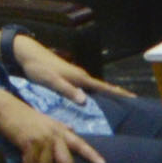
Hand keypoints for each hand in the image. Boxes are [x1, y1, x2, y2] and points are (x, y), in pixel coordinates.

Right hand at [0, 95, 104, 162]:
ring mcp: (42, 138)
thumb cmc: (23, 115)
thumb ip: (59, 127)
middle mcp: (54, 134)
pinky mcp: (30, 141)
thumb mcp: (45, 120)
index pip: (80, 143)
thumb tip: (73, 129)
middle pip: (66, 162)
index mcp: (60, 130)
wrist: (3, 106)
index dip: (91, 154)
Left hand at [7, 33, 131, 100]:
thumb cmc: (38, 68)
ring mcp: (75, 75)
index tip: (134, 98)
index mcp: (80, 77)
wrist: (27, 54)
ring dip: (106, 96)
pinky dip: (95, 94)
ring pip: (95, 88)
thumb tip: (85, 100)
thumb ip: (67, 90)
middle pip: (103, 88)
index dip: (119, 93)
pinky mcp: (69, 77)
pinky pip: (87, 87)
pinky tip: (94, 101)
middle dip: (117, 96)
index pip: (104, 87)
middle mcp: (81, 76)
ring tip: (118, 107)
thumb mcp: (50, 81)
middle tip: (131, 108)